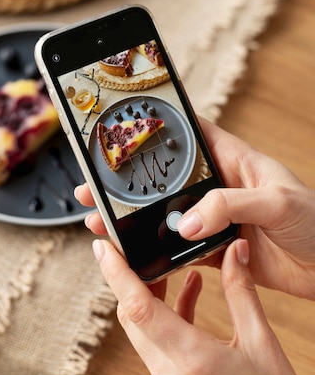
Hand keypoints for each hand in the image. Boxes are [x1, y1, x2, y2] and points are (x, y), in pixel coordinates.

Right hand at [76, 119, 314, 299]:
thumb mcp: (277, 201)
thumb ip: (230, 205)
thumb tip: (186, 222)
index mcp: (234, 159)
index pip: (192, 133)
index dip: (160, 125)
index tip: (124, 122)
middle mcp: (219, 186)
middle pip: (166, 178)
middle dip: (131, 179)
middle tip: (97, 182)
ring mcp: (215, 217)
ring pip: (166, 214)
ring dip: (136, 218)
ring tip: (101, 219)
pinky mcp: (216, 248)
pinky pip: (179, 248)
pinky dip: (156, 250)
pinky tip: (134, 251)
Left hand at [92, 237, 313, 374]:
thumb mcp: (262, 341)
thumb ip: (241, 291)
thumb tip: (234, 250)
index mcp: (194, 360)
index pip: (138, 309)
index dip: (116, 274)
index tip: (104, 249)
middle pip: (131, 318)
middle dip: (128, 280)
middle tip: (136, 251)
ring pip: (140, 331)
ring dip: (149, 298)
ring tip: (168, 269)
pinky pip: (156, 345)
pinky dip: (165, 318)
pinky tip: (187, 296)